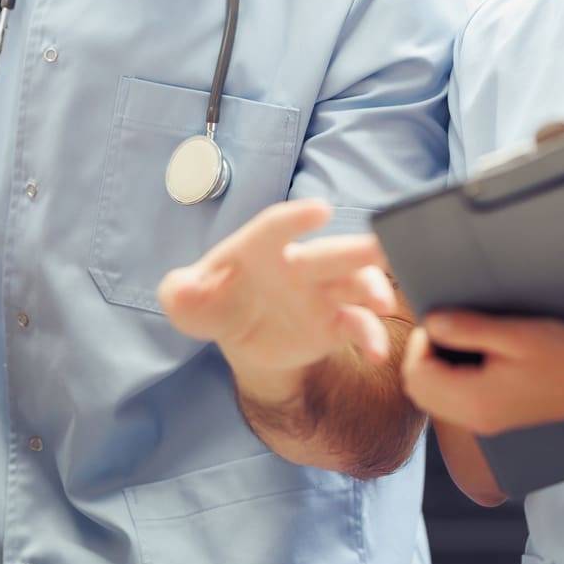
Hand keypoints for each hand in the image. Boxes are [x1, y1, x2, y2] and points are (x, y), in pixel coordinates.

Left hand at [158, 201, 401, 382]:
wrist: (243, 336)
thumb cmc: (216, 302)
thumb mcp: (189, 301)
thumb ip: (181, 293)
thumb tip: (180, 288)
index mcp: (261, 248)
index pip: (277, 227)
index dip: (296, 219)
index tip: (320, 210)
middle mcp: (299, 265)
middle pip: (329, 252)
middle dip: (354, 249)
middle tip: (378, 247)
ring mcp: (323, 293)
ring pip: (356, 282)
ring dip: (373, 287)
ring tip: (383, 303)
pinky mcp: (337, 323)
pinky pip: (360, 326)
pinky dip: (371, 336)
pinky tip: (376, 353)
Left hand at [401, 310, 563, 435]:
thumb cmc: (563, 355)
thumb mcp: (514, 333)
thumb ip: (468, 329)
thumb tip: (431, 322)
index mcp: (475, 399)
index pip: (417, 375)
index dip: (420, 343)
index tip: (442, 322)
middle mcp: (474, 419)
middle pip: (417, 391)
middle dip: (421, 357)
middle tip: (446, 330)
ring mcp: (482, 423)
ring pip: (430, 400)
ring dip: (432, 370)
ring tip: (458, 342)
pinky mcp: (490, 420)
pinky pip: (449, 404)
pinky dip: (446, 381)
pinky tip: (469, 360)